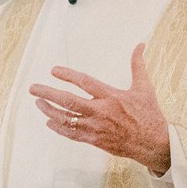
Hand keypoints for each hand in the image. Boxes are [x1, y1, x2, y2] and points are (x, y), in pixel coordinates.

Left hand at [29, 42, 171, 174]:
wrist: (153, 143)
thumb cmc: (149, 114)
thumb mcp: (144, 87)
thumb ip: (137, 65)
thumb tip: (140, 44)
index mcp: (111, 96)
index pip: (84, 82)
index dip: (67, 75)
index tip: (53, 70)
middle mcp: (101, 111)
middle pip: (68, 101)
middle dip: (48, 93)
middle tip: (33, 88)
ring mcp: (95, 126)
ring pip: (66, 118)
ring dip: (49, 110)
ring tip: (38, 103)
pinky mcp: (94, 140)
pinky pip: (71, 134)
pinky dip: (58, 128)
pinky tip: (49, 122)